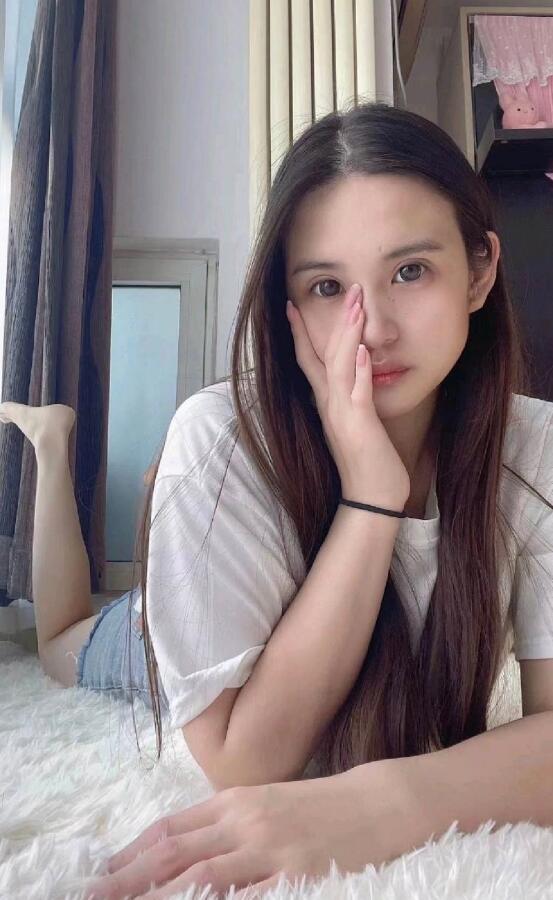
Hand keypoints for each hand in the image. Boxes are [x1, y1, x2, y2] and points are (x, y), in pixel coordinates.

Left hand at [85, 762, 420, 898]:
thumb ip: (225, 823)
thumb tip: (179, 850)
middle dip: (127, 880)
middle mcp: (245, 820)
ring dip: (157, 897)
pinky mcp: (299, 876)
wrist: (379, 804)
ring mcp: (271, 848)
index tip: (101, 875)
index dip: (131, 853)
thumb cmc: (319, 807)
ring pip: (201, 878)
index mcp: (235, 800)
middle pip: (174, 853)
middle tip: (91, 897)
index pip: (170, 828)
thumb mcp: (266, 804)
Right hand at [286, 284, 410, 508]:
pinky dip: (358, 371)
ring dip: (347, 333)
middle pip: (321, 354)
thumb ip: (353, 401)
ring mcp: (342, 414)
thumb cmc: (369, 465)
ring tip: (356, 302)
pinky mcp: (359, 426)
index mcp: (327, 404)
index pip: (309, 361)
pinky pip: (357, 393)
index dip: (301, 333)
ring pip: (339, 365)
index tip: (293, 306)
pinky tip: (362, 350)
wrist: (371, 499)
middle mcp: (329, 405)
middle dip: (329, 320)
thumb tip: (355, 377)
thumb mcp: (357, 426)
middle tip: (343, 289)